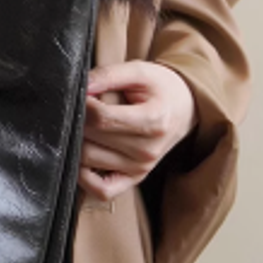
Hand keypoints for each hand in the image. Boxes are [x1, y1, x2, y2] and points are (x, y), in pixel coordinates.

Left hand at [79, 60, 196, 203]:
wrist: (185, 108)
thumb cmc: (160, 89)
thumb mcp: (139, 72)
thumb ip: (108, 75)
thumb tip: (80, 87)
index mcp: (153, 120)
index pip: (101, 118)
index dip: (82, 105)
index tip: (81, 95)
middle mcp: (147, 150)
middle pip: (91, 139)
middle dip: (77, 122)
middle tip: (80, 109)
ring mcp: (140, 168)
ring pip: (87, 161)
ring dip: (77, 143)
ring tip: (85, 127)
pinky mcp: (133, 179)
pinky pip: (101, 191)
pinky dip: (84, 178)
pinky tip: (84, 158)